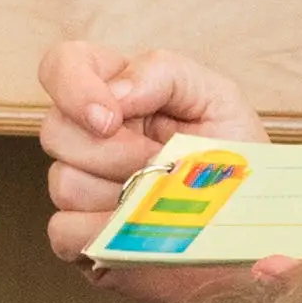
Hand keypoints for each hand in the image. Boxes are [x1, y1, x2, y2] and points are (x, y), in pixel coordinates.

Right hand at [39, 40, 261, 260]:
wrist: (246, 229)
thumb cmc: (233, 161)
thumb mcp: (217, 100)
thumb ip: (165, 73)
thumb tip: (114, 93)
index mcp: (118, 92)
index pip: (62, 65)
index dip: (73, 88)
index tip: (111, 119)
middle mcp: (88, 136)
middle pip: (55, 131)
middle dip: (115, 153)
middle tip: (162, 165)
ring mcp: (80, 188)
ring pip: (63, 183)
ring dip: (120, 196)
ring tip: (162, 201)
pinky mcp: (79, 237)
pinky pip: (63, 231)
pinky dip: (103, 233)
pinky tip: (138, 234)